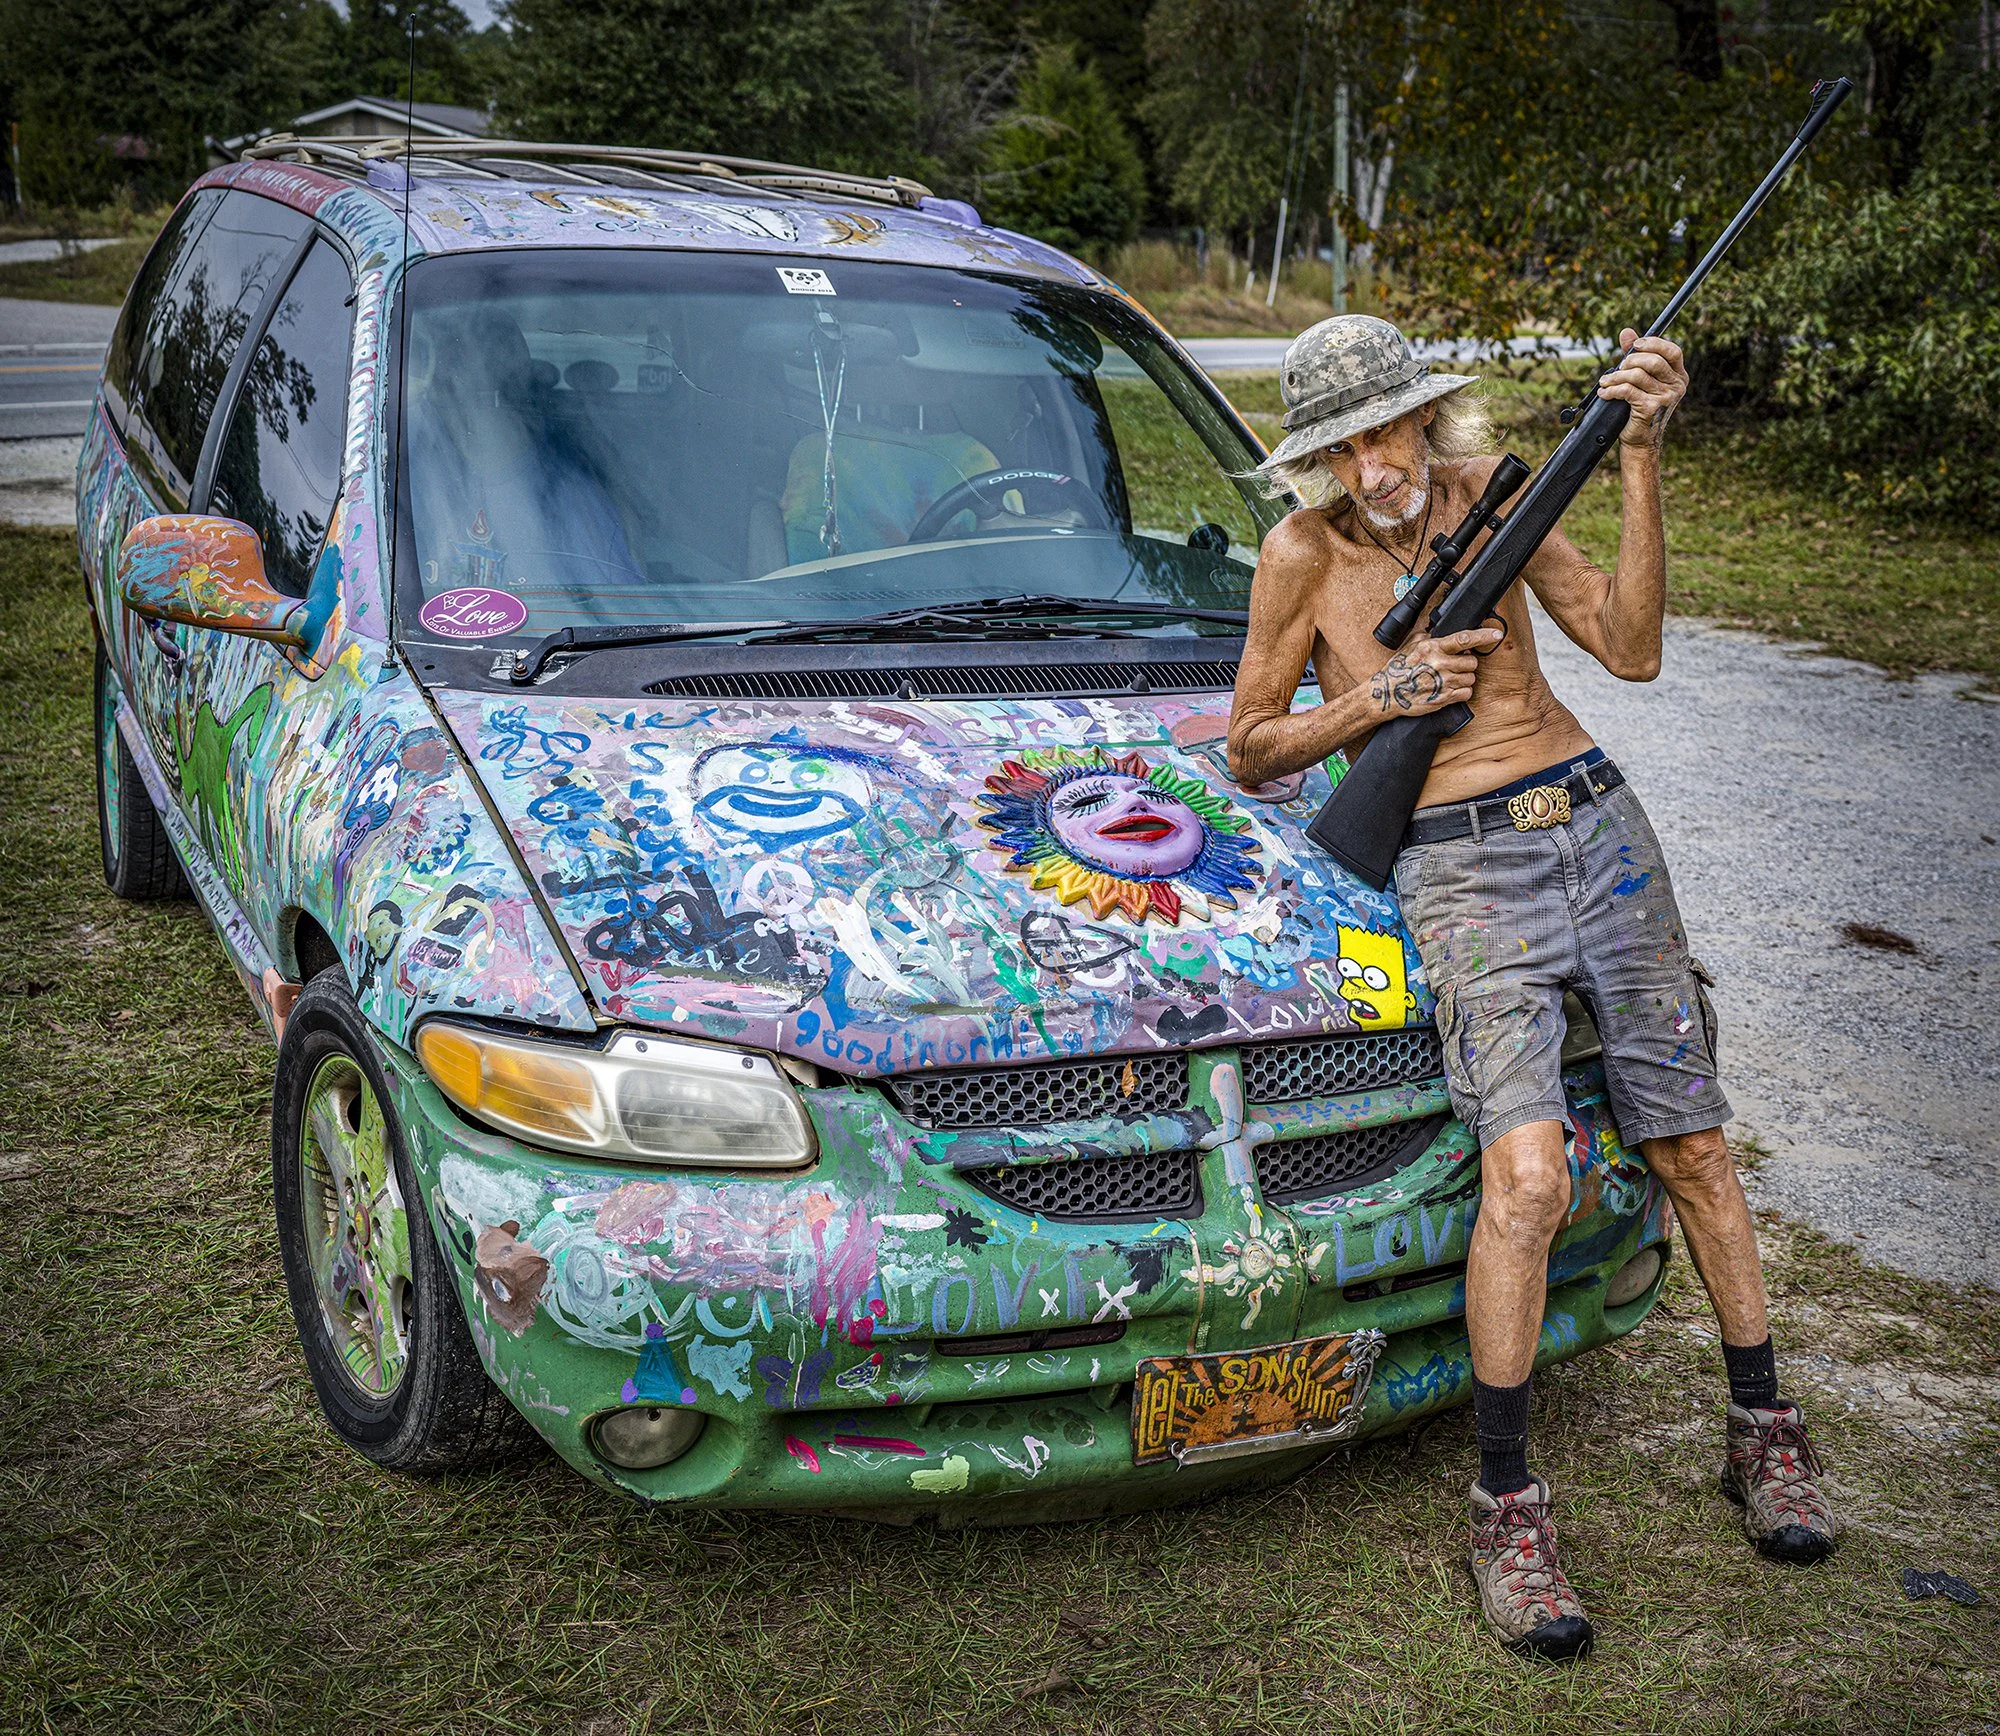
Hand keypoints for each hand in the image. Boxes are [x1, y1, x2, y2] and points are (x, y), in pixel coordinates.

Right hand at [1369, 628, 1503, 715]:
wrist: (1386, 694)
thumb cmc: (1397, 670)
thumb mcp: (1409, 646)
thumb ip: (1427, 637)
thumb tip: (1438, 631)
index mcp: (1433, 648)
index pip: (1464, 639)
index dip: (1483, 636)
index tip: (1496, 634)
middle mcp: (1440, 664)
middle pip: (1472, 662)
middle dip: (1466, 664)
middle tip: (1454, 666)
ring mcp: (1443, 682)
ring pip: (1471, 678)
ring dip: (1464, 678)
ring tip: (1448, 679)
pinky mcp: (1444, 698)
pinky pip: (1467, 693)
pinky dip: (1462, 692)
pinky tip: (1450, 690)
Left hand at [1599, 328, 1687, 448]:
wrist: (1640, 439)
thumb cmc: (1639, 408)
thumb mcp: (1641, 379)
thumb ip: (1636, 355)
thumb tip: (1626, 332)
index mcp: (1679, 376)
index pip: (1672, 351)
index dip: (1653, 343)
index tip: (1635, 344)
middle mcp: (1677, 386)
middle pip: (1653, 361)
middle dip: (1631, 360)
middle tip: (1618, 367)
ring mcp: (1666, 398)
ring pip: (1637, 376)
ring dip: (1616, 377)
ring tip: (1605, 382)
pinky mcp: (1651, 408)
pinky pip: (1627, 391)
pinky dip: (1612, 390)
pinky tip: (1604, 392)